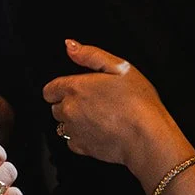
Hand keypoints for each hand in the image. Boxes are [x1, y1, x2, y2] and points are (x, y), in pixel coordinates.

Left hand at [43, 40, 181, 174]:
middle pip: (56, 108)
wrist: (146, 137)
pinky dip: (83, 138)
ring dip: (75, 122)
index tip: (77, 90)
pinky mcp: (82, 148)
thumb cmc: (137, 102)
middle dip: (70, 104)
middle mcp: (69, 110)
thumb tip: (71, 46)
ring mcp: (74, 131)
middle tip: (94, 103)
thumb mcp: (119, 67)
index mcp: (75, 88)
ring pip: (64, 125)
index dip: (61, 89)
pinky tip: (100, 132)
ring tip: (99, 118)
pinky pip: (73, 142)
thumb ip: (91, 55)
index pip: (49, 90)